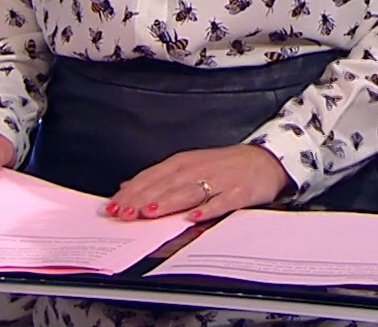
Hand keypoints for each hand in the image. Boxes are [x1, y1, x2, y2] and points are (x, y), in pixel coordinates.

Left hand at [105, 144, 291, 222]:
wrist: (264, 159)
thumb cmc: (223, 165)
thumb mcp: (188, 165)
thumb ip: (158, 177)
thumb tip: (127, 185)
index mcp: (183, 162)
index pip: (152, 177)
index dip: (132, 192)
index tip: (113, 206)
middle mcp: (198, 169)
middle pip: (166, 185)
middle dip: (143, 199)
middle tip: (124, 214)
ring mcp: (219, 180)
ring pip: (189, 192)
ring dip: (169, 202)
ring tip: (150, 213)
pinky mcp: (238, 192)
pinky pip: (221, 202)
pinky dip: (208, 209)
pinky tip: (194, 217)